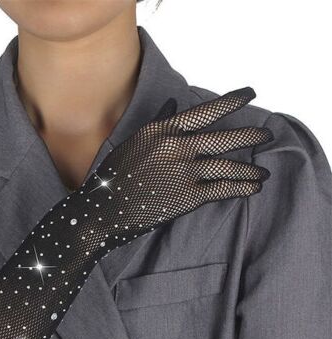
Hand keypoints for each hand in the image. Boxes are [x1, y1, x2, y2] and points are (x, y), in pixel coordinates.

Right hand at [82, 86, 271, 254]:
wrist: (104, 211)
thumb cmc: (114, 177)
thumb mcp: (133, 142)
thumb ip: (158, 122)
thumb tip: (175, 103)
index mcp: (163, 131)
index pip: (205, 112)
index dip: (230, 102)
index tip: (249, 94)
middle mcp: (177, 148)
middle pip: (223, 138)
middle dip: (249, 136)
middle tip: (267, 134)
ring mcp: (184, 172)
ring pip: (227, 166)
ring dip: (250, 170)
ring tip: (263, 173)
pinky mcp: (188, 196)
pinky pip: (223, 189)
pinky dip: (242, 188)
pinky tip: (254, 188)